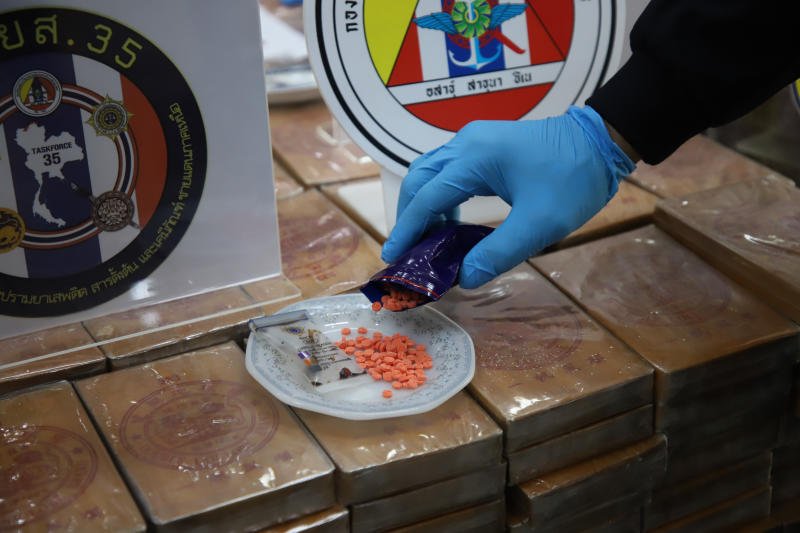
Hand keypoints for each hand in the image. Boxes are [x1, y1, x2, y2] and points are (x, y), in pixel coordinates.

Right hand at [381, 105, 634, 288]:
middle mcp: (466, 143)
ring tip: (426, 241)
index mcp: (476, 158)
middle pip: (419, 179)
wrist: (602, 142)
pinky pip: (448, 170)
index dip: (408, 229)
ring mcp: (474, 140)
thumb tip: (464, 278)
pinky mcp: (484, 145)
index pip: (428, 197)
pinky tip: (449, 222)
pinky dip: (440, 196)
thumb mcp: (540, 224)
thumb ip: (499, 253)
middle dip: (409, 216)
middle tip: (408, 252)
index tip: (393, 256)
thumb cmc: (573, 179)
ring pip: (431, 172)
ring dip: (423, 205)